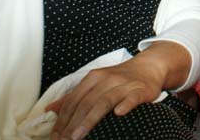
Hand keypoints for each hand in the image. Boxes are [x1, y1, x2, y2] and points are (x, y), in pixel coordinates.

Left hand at [47, 41, 190, 139]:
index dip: (62, 120)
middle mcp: (106, 79)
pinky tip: (118, 114)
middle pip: (85, 103)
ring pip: (104, 101)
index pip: (73, 100)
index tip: (55, 137)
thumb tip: (50, 109)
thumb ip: (74, 96)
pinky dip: (125, 105)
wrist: (150, 66)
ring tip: (78, 136)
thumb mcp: (95, 83)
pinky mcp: (140, 90)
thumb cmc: (120, 78)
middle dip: (71, 124)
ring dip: (89, 120)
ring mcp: (124, 84)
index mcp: (93, 78)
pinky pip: (131, 98)